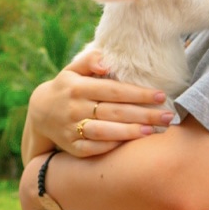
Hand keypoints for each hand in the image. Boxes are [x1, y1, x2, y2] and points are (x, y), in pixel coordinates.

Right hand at [24, 50, 175, 158]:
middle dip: (144, 114)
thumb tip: (105, 61)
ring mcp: (72, 129)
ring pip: (105, 132)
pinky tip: (132, 143)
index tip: (161, 95)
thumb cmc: (66, 87)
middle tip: (168, 116)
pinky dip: (112, 146)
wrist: (39, 113)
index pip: (113, 90)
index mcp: (78, 87)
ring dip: (130, 132)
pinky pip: (94, 149)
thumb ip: (89, 60)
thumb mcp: (72, 69)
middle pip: (114, 112)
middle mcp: (74, 108)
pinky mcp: (72, 147)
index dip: (138, 93)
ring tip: (153, 130)